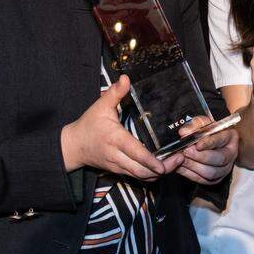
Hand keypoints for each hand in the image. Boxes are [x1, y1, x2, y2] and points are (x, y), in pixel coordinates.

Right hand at [60, 75, 182, 180]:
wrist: (72, 146)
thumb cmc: (87, 125)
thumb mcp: (100, 106)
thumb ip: (115, 92)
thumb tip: (126, 77)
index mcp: (115, 139)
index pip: (135, 153)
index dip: (151, 161)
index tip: (166, 163)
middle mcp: (117, 156)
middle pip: (142, 170)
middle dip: (163, 169)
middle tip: (181, 158)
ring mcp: (118, 166)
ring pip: (141, 176)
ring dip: (159, 173)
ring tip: (177, 162)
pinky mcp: (119, 171)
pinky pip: (137, 176)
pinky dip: (151, 174)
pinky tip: (164, 166)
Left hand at [174, 115, 238, 184]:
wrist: (207, 142)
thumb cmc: (206, 131)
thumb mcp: (202, 124)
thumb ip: (193, 126)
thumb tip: (184, 133)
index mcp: (230, 137)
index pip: (221, 140)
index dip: (209, 143)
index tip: (197, 145)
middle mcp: (231, 154)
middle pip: (220, 159)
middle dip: (201, 157)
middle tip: (186, 152)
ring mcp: (225, 168)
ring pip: (211, 172)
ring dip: (194, 166)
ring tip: (182, 159)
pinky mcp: (216, 178)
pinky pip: (203, 180)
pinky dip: (190, 174)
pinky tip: (180, 167)